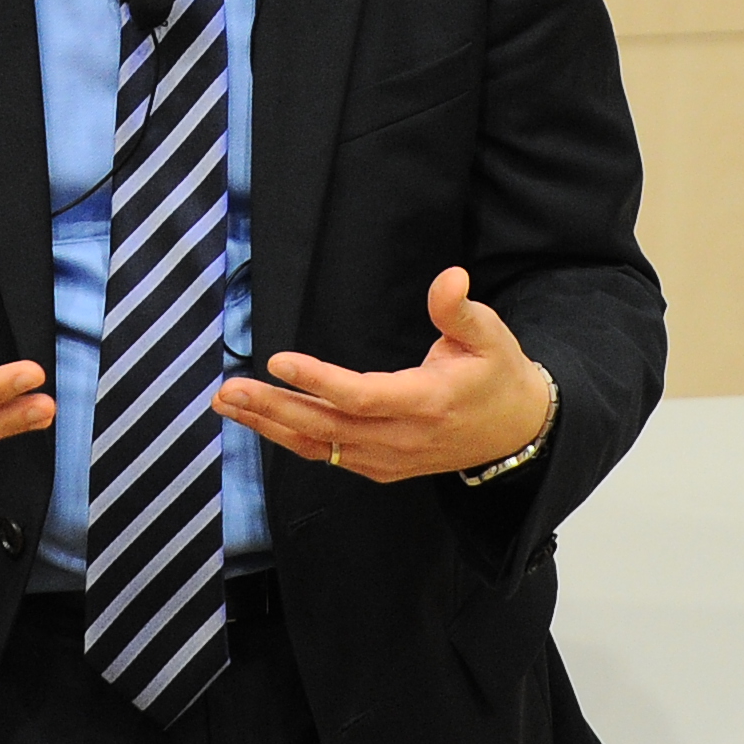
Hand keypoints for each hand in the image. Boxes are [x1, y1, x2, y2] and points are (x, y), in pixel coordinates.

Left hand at [217, 266, 549, 483]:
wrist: (517, 434)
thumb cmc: (497, 376)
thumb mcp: (490, 335)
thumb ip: (460, 309)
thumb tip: (450, 277)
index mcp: (425, 402)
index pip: (360, 397)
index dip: (317, 380)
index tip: (277, 361)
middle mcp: (401, 438)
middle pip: (325, 427)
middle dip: (272, 408)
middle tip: (227, 390)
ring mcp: (388, 459)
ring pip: (318, 446)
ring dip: (269, 425)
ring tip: (227, 403)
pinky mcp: (380, 467)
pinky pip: (327, 455)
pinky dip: (289, 439)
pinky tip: (260, 420)